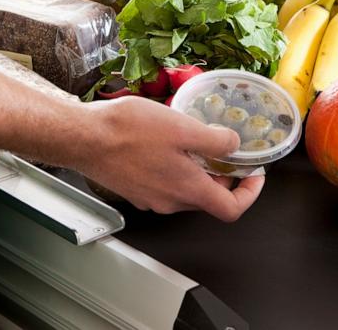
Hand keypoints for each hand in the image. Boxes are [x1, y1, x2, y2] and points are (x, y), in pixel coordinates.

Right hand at [73, 96, 263, 221]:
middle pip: (208, 199)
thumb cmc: (128, 132)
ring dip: (198, 171)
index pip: (231, 209)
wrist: (84, 138)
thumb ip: (215, 141)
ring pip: (186, 191)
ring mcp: (151, 199)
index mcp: (188, 190)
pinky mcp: (135, 190)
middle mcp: (170, 202)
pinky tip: (167, 144)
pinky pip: (165, 185)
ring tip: (194, 142)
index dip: (249, 194)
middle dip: (222, 176)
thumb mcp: (183, 128)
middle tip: (224, 150)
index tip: (253, 175)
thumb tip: (234, 146)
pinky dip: (175, 169)